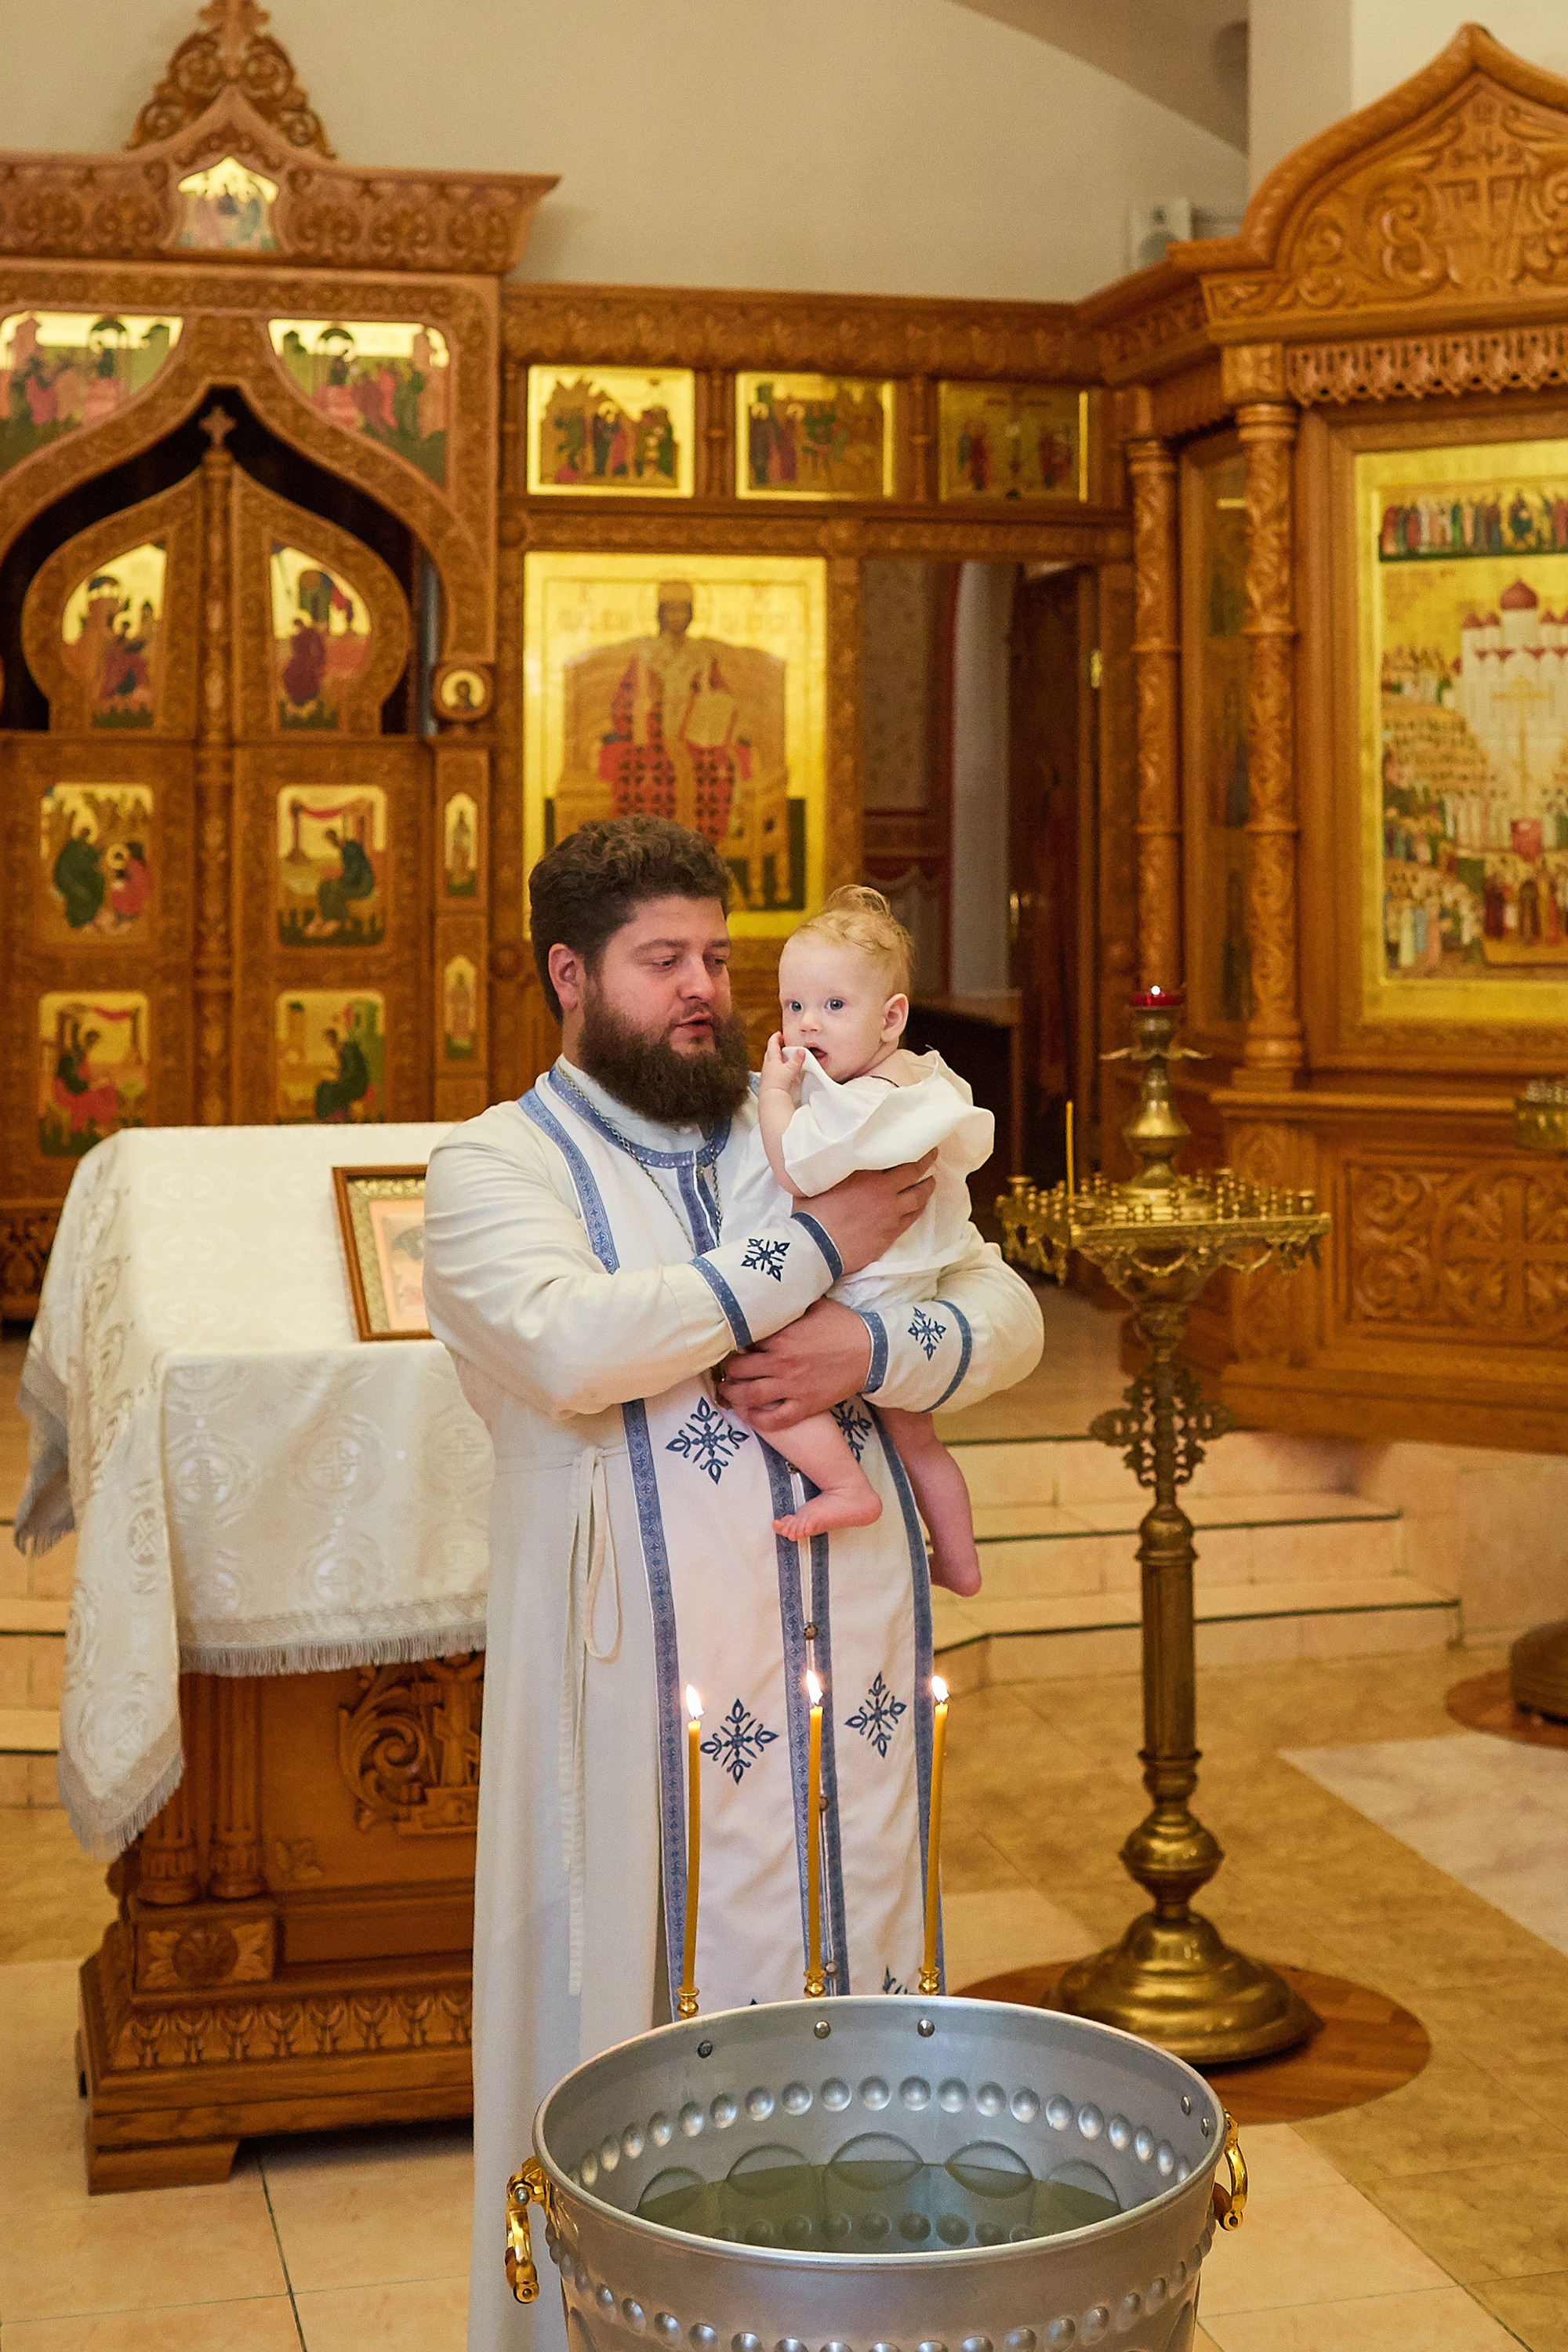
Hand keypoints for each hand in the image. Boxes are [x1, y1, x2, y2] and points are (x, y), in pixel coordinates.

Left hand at [718, 1300, 872, 1431]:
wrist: (871, 1351)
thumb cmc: (844, 1325)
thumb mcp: (815, 1306)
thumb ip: (790, 1305)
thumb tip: (773, 1297)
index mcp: (781, 1337)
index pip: (744, 1341)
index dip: (734, 1342)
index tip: (730, 1343)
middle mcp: (782, 1363)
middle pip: (739, 1370)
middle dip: (728, 1370)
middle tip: (725, 1369)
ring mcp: (792, 1387)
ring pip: (749, 1396)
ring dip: (732, 1395)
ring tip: (727, 1392)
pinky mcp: (805, 1405)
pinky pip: (775, 1419)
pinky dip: (758, 1420)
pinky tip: (749, 1415)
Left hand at [760, 1032, 804, 1096]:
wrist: (771, 1099)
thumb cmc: (777, 1084)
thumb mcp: (790, 1069)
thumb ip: (796, 1060)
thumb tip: (801, 1051)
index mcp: (771, 1060)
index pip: (772, 1045)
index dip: (775, 1038)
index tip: (779, 1034)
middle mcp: (767, 1066)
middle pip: (770, 1053)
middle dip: (775, 1047)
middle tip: (781, 1044)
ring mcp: (767, 1074)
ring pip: (771, 1062)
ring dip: (776, 1059)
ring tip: (784, 1058)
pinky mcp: (768, 1082)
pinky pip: (772, 1072)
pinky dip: (777, 1069)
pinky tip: (782, 1072)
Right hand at [805, 1151, 935, 1274]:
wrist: (818, 1246)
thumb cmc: (813, 1213)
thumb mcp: (821, 1181)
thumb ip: (836, 1168)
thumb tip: (836, 1156)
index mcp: (866, 1175)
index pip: (897, 1156)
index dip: (912, 1149)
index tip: (919, 1142)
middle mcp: (883, 1191)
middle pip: (913, 1173)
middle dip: (926, 1163)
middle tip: (933, 1154)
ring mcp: (890, 1214)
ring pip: (918, 1197)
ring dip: (927, 1187)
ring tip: (931, 1181)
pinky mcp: (891, 1233)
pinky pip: (912, 1218)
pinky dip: (919, 1208)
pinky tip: (920, 1205)